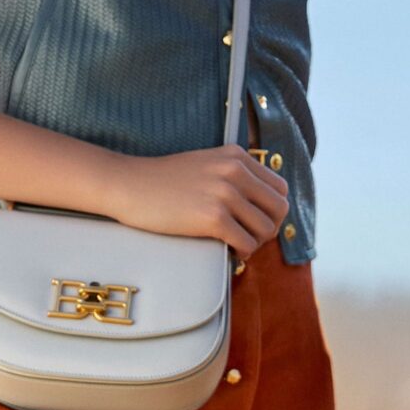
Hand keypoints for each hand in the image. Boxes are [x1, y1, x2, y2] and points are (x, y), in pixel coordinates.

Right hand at [107, 146, 288, 257]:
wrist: (129, 185)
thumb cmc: (163, 181)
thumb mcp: (206, 164)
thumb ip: (233, 175)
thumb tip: (260, 205)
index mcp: (237, 156)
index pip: (280, 188)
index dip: (272, 210)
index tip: (256, 222)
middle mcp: (235, 171)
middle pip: (279, 209)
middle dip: (269, 229)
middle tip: (250, 238)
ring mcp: (225, 194)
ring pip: (266, 229)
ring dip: (256, 243)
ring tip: (238, 245)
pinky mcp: (213, 218)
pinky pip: (246, 243)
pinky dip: (242, 253)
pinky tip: (229, 251)